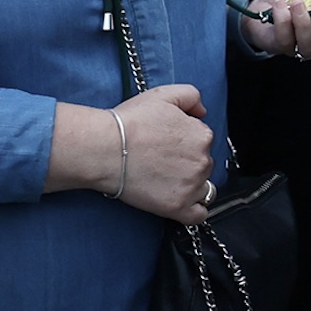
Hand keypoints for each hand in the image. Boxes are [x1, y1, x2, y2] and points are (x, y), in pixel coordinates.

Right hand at [109, 85, 216, 221]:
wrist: (106, 148)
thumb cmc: (130, 123)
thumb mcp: (164, 95)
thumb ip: (191, 96)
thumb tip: (202, 111)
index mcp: (202, 135)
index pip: (204, 141)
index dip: (186, 141)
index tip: (169, 144)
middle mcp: (202, 162)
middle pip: (204, 165)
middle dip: (188, 163)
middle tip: (163, 161)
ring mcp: (191, 186)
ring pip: (204, 189)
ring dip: (191, 185)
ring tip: (167, 179)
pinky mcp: (178, 207)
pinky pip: (199, 215)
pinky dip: (193, 210)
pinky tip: (179, 201)